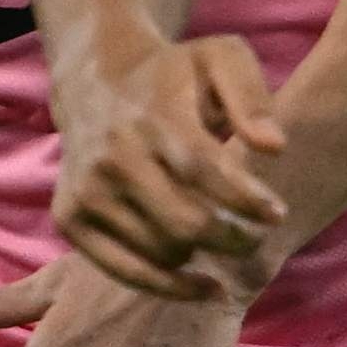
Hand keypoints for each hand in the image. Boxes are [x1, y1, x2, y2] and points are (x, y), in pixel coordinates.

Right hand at [52, 35, 290, 299]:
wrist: (95, 83)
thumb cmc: (173, 76)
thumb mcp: (221, 59)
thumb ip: (252, 98)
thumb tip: (274, 148)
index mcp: (152, 116)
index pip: (204, 170)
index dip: (245, 201)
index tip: (277, 215)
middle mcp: (113, 156)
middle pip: (185, 223)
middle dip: (233, 238)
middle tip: (255, 238)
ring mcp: (87, 190)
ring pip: (162, 251)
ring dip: (202, 253)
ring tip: (220, 236)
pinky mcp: (70, 218)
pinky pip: (126, 270)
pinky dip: (169, 285)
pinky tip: (202, 286)